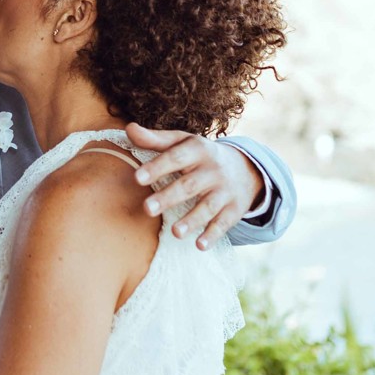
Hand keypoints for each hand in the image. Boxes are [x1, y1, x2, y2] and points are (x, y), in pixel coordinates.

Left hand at [124, 124, 263, 249]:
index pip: (175, 157)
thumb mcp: (183, 142)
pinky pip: (224, 223)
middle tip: (147, 209)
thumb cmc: (201, 155)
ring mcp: (225, 190)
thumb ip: (156, 139)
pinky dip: (213, 234)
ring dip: (192, 220)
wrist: (245, 168)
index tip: (137, 178)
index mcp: (197, 149)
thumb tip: (129, 129)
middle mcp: (212, 170)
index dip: (157, 167)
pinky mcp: (234, 209)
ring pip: (208, 206)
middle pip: (189, 185)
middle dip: (169, 197)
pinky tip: (199, 245)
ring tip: (175, 232)